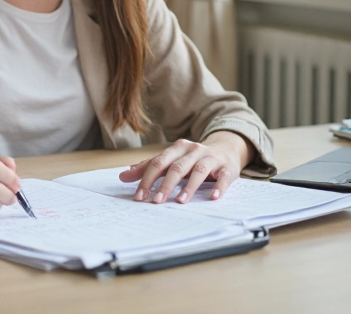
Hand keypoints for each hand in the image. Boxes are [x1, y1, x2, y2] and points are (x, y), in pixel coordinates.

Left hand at [118, 132, 250, 203]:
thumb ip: (149, 167)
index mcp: (177, 148)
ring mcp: (210, 158)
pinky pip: (223, 178)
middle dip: (165, 185)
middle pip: (177, 167)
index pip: (159, 163)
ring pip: (198, 171)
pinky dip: (218, 187)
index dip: (148, 179)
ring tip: (180, 201)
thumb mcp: (171, 160)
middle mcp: (193, 151)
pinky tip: (213, 198)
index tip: (140, 196)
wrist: (225, 148)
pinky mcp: (227, 168)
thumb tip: (123, 176)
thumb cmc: (192, 158)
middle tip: (156, 201)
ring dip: (189, 187)